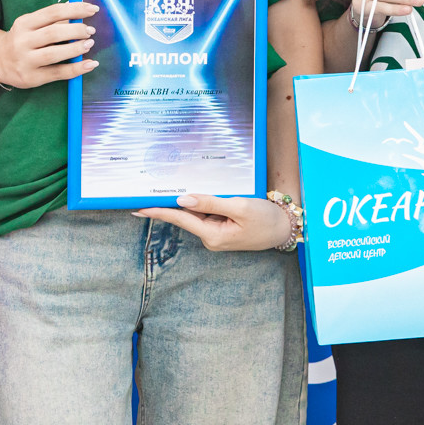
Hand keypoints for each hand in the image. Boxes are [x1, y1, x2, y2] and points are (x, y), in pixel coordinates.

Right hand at [0, 2, 98, 89]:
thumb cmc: (22, 40)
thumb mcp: (31, 26)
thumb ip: (52, 21)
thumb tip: (80, 16)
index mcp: (24, 23)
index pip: (52, 12)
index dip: (75, 9)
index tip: (92, 9)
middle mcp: (22, 41)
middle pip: (53, 33)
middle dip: (76, 30)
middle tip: (90, 31)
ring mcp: (26, 61)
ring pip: (54, 54)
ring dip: (76, 48)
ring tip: (89, 44)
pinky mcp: (32, 78)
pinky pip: (57, 73)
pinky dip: (76, 69)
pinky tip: (90, 64)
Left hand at [136, 193, 291, 252]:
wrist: (285, 229)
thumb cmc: (266, 219)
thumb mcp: (240, 207)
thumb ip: (211, 202)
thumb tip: (183, 199)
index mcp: (213, 236)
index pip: (180, 220)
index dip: (158, 212)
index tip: (138, 209)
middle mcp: (211, 237)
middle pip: (186, 215)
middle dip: (173, 201)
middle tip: (153, 187)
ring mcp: (216, 233)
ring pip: (197, 212)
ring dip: (193, 200)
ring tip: (188, 187)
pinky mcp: (222, 227)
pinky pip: (207, 212)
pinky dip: (204, 202)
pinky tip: (206, 193)